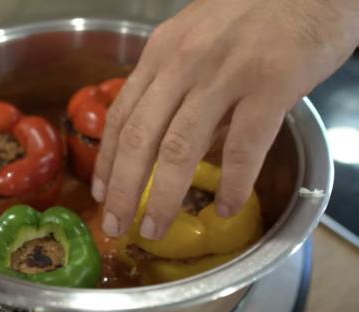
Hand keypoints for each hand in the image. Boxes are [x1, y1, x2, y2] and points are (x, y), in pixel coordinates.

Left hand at [93, 0, 358, 238]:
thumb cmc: (254, 12)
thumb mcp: (197, 38)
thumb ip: (177, 84)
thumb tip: (169, 139)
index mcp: (162, 52)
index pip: (122, 116)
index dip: (108, 161)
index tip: (100, 194)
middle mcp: (184, 63)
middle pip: (140, 138)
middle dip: (123, 189)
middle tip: (115, 225)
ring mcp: (225, 74)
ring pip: (179, 148)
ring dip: (163, 197)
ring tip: (152, 229)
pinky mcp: (270, 84)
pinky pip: (244, 146)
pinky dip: (233, 183)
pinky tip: (228, 208)